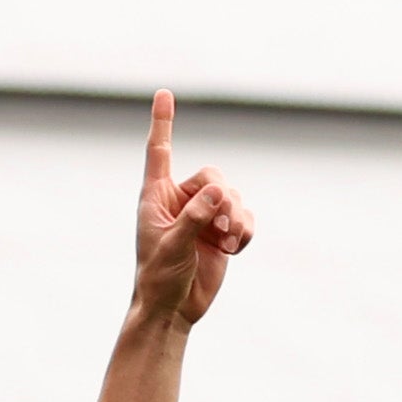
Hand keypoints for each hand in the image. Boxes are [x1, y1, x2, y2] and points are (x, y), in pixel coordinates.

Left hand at [129, 92, 253, 330]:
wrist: (174, 309)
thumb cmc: (160, 277)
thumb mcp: (173, 246)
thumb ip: (194, 217)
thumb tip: (219, 193)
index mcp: (157, 196)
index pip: (160, 151)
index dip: (163, 122)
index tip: (164, 92)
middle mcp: (181, 200)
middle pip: (213, 175)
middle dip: (222, 198)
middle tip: (220, 227)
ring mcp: (204, 215)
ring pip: (233, 197)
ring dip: (235, 220)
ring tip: (226, 243)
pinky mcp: (223, 232)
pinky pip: (245, 217)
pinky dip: (245, 232)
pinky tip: (234, 249)